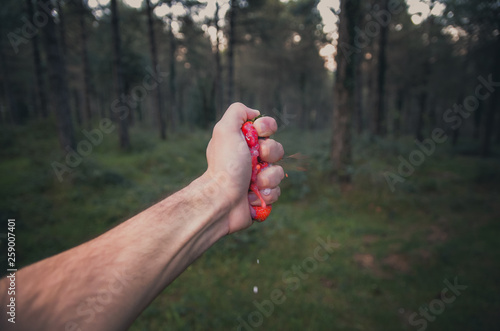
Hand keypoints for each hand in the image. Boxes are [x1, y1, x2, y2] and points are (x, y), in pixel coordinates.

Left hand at [205, 103, 284, 232]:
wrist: (222, 200)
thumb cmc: (225, 166)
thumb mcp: (225, 130)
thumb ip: (238, 112)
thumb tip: (255, 114)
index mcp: (242, 143)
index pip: (266, 128)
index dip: (268, 127)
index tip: (260, 133)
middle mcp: (250, 159)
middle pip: (277, 149)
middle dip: (270, 153)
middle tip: (256, 160)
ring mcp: (256, 179)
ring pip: (279, 172)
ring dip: (268, 177)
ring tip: (252, 184)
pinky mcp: (261, 197)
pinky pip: (276, 192)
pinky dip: (267, 194)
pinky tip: (252, 197)